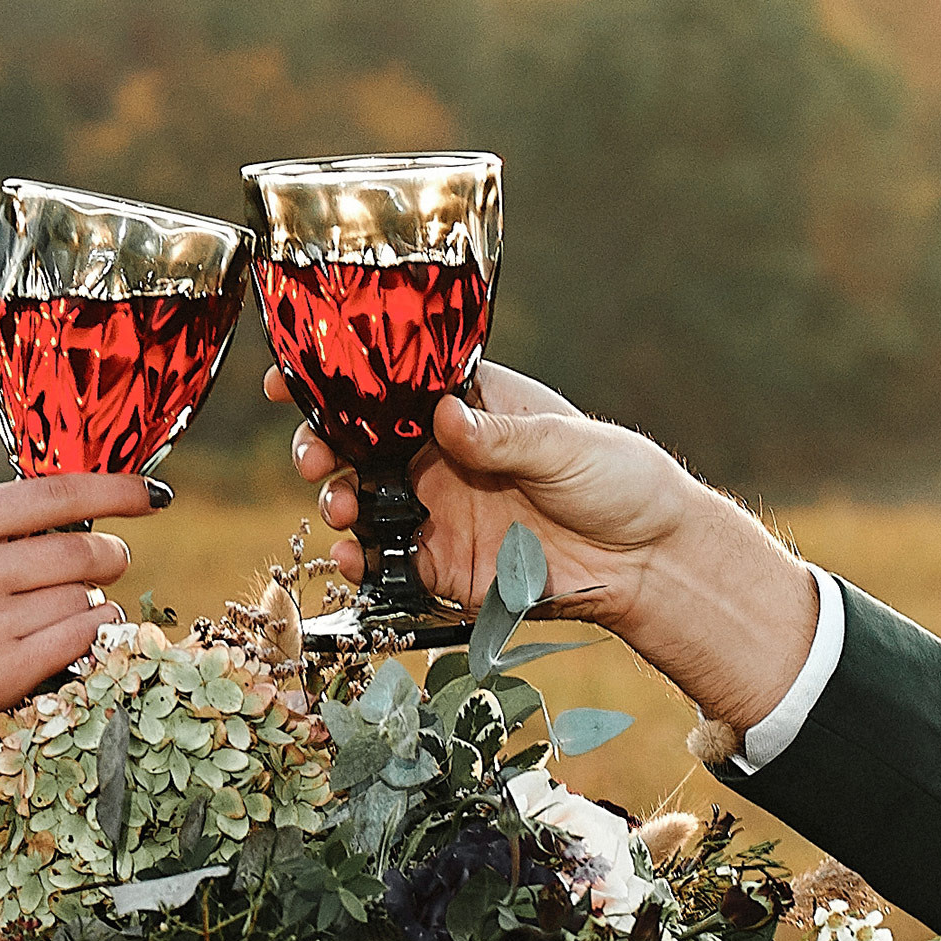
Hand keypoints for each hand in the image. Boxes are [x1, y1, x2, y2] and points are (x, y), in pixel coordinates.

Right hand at [0, 473, 162, 731]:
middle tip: (110, 561)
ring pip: (88, 598)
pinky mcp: (3, 673)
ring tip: (66, 610)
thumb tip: (90, 518)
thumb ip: (0, 531)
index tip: (152, 495)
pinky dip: (92, 635)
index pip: (61, 492)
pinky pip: (82, 640)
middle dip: (110, 556)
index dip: (119, 491)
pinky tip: (75, 635)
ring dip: (95, 602)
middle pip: (86, 549)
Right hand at [271, 362, 703, 627]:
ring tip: (342, 508)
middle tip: (314, 456)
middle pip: (360, 443)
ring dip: (337, 502)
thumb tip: (444, 414)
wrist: (647, 560)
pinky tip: (353, 557)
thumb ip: (498, 434)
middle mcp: (442, 455)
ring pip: (363, 502)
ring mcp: (438, 510)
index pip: (391, 383)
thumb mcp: (562, 442)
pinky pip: (386, 562)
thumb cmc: (617, 478)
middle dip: (322, 445)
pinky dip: (359, 560)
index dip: (339, 378)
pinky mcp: (443, 565)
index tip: (292, 375)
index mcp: (468, 406)